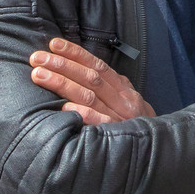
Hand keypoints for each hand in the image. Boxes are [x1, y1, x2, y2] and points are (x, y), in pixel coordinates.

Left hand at [29, 38, 153, 124]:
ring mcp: (119, 118)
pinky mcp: (115, 136)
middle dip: (62, 65)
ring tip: (39, 75)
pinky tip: (65, 107)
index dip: (76, 54)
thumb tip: (83, 69)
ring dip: (63, 83)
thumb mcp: (127, 100)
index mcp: (123, 89)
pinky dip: (83, 113)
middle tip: (37, 58)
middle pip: (90, 78)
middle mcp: (122, 100)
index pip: (98, 66)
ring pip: (89, 96)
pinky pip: (99, 123)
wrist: (156, 149)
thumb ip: (109, 86)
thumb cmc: (136, 124)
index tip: (54, 44)